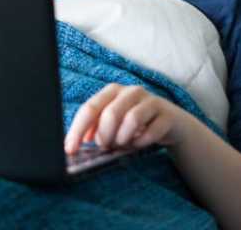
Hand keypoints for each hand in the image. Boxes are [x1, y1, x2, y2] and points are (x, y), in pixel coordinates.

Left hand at [64, 83, 191, 154]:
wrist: (170, 123)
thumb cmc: (135, 124)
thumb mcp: (112, 123)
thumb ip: (94, 129)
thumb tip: (72, 144)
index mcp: (112, 91)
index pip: (90, 108)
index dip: (78, 130)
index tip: (70, 149)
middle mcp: (131, 92)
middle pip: (111, 114)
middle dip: (104, 136)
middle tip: (105, 146)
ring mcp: (151, 101)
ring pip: (131, 120)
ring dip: (123, 139)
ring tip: (123, 144)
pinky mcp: (166, 115)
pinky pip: (151, 131)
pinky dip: (141, 143)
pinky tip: (139, 143)